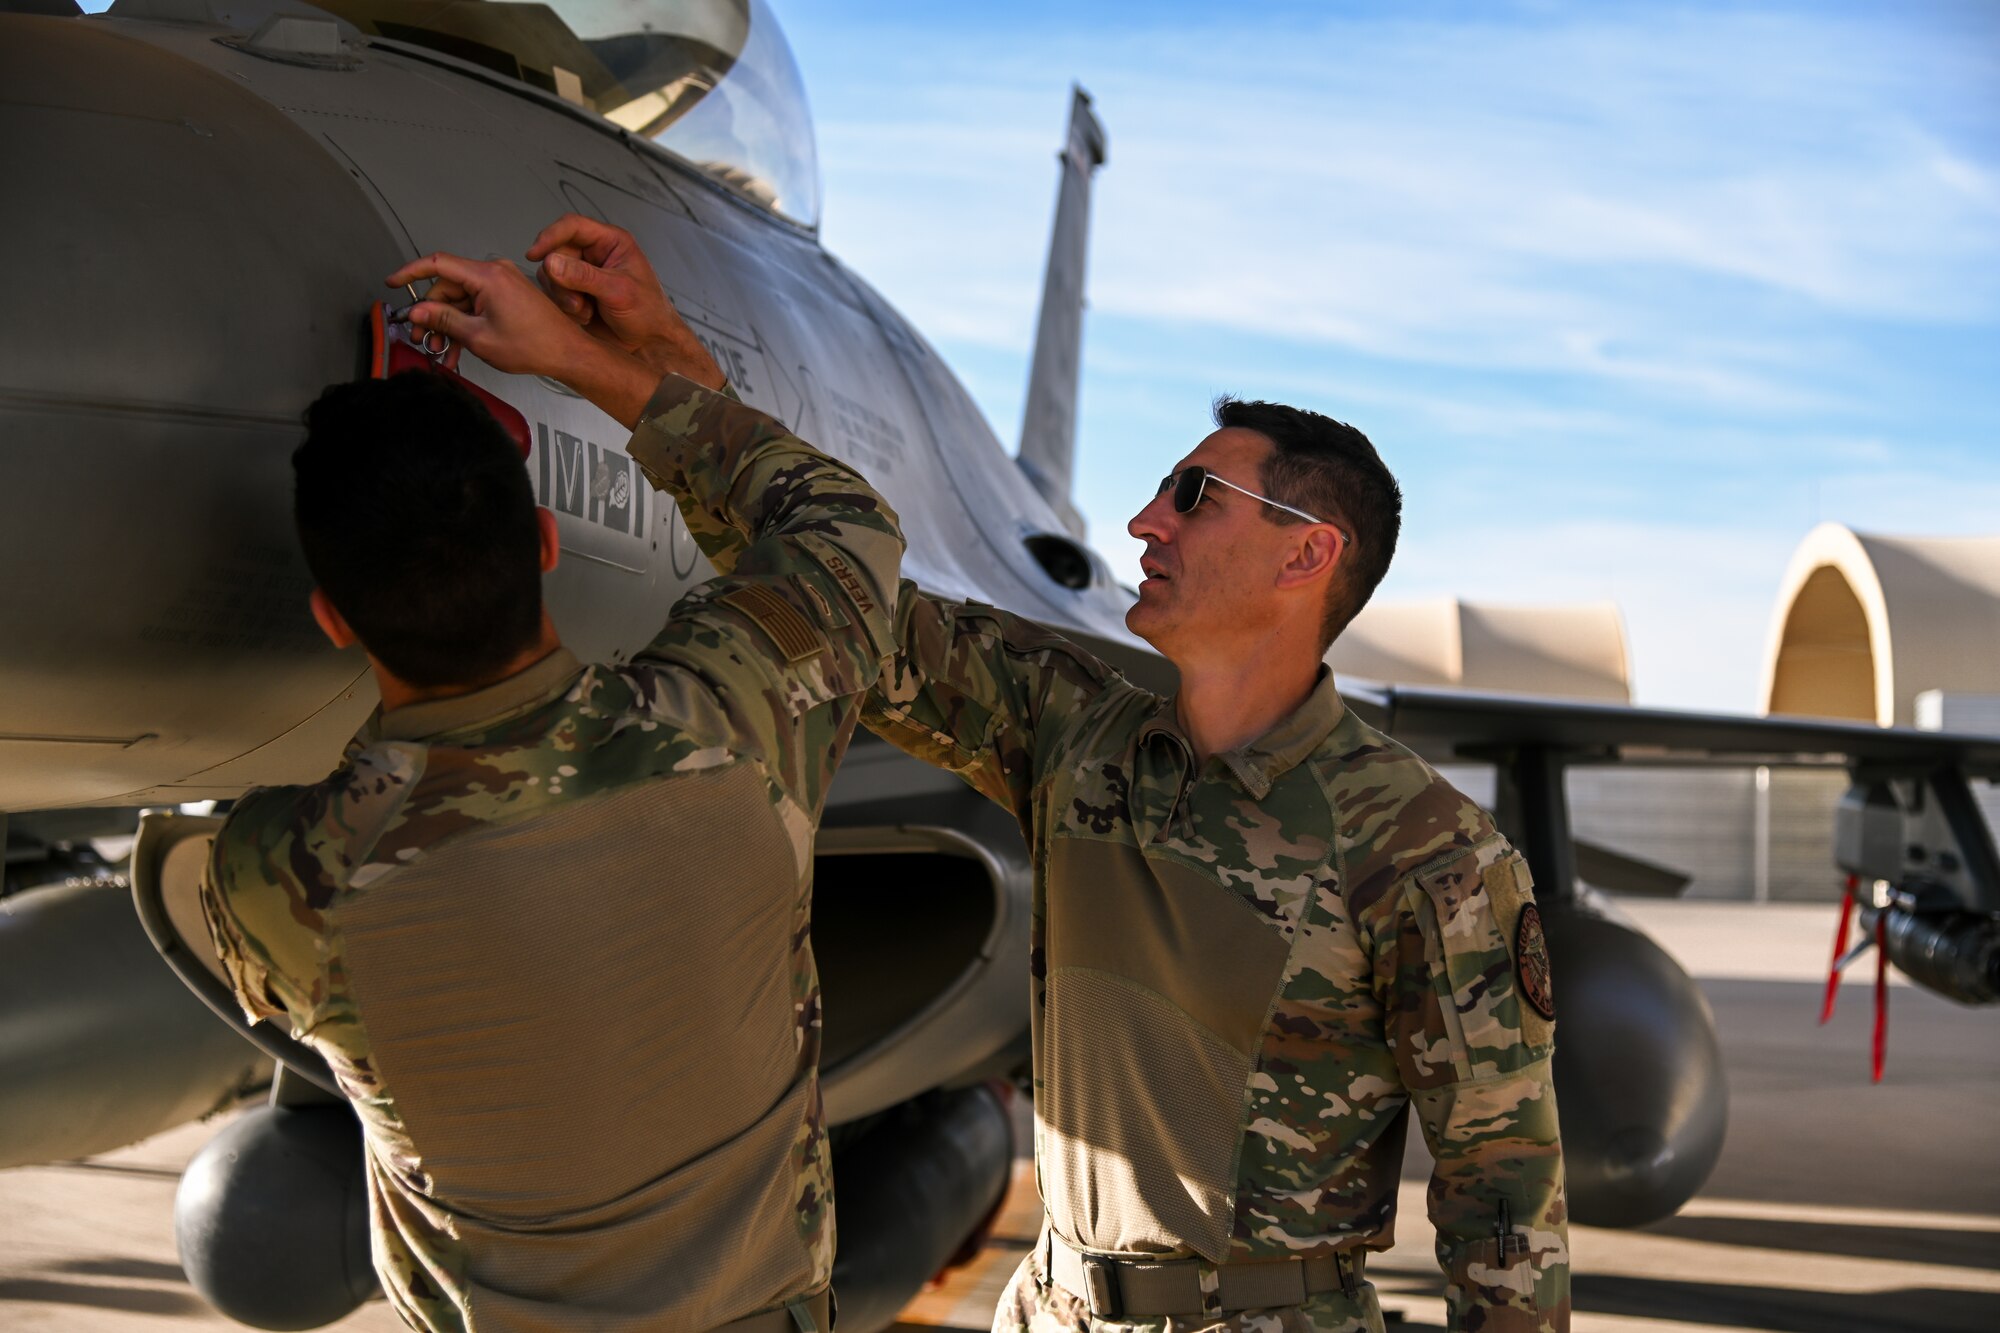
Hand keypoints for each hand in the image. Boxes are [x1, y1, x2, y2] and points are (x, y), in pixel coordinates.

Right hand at [384, 252, 657, 428]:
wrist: (568, 353)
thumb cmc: (535, 345)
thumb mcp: (479, 337)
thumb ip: (444, 320)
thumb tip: (419, 311)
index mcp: (488, 276)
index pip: (438, 264)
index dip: (410, 273)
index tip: (393, 282)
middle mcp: (496, 273)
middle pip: (448, 286)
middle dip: (431, 314)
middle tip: (421, 338)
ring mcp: (503, 284)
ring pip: (461, 299)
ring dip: (448, 324)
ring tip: (441, 350)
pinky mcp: (509, 295)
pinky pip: (478, 305)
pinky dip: (466, 323)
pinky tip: (458, 348)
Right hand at [526, 214, 724, 389]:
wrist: (649, 344)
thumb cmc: (648, 312)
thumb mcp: (618, 291)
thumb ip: (584, 276)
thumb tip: (551, 263)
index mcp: (610, 242)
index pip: (573, 226)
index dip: (551, 236)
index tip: (535, 254)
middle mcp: (593, 254)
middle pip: (556, 252)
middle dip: (561, 280)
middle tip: (577, 302)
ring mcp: (582, 274)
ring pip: (551, 275)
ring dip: (563, 296)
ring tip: (586, 311)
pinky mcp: (574, 294)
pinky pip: (554, 294)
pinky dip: (564, 308)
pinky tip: (585, 317)